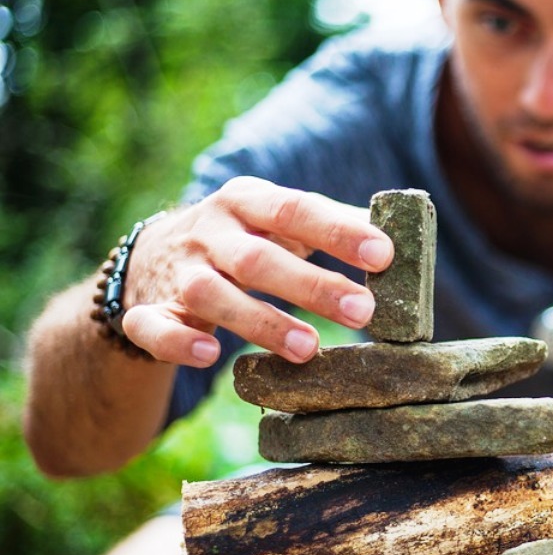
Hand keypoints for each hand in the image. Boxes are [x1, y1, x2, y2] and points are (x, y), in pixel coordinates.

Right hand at [120, 177, 392, 366]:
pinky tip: (212, 354)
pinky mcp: (145, 313)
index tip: (384, 253)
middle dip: (312, 286)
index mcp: (247, 201)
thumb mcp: (279, 221)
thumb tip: (405, 234)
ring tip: (310, 349)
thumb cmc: (243, 238)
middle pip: (259, 257)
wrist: (149, 259)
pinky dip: (179, 341)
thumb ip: (334, 224)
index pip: (295, 209)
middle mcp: (209, 232)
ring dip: (261, 321)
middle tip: (364, 311)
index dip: (339, 231)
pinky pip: (153, 327)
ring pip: (211, 294)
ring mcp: (175, 272)